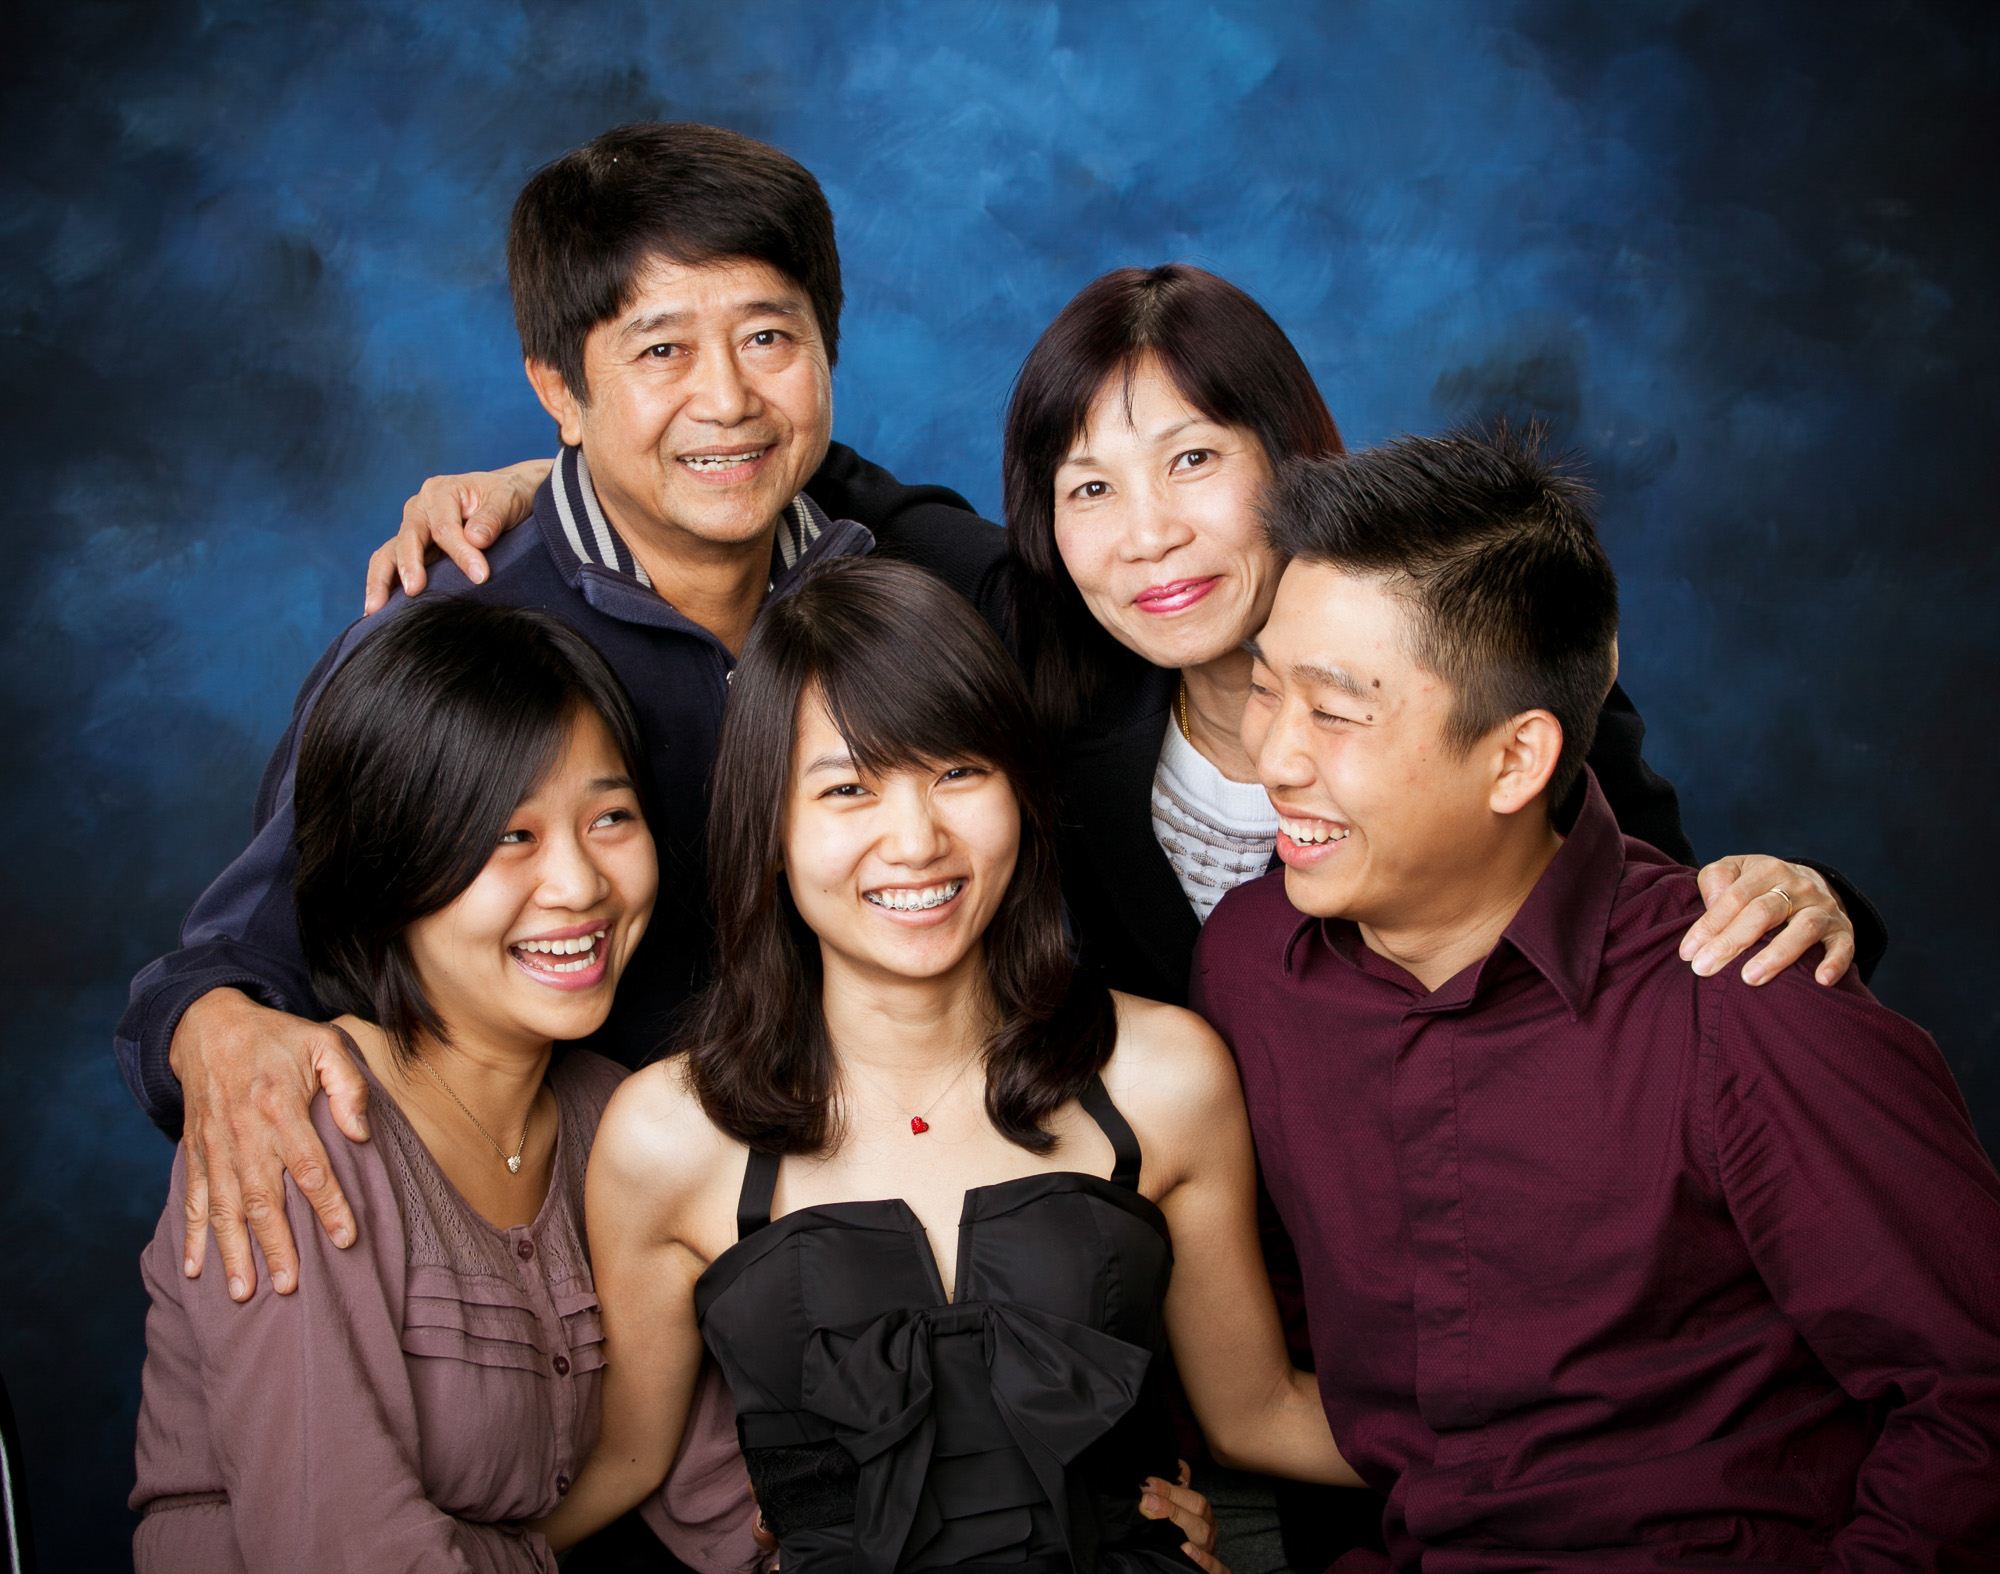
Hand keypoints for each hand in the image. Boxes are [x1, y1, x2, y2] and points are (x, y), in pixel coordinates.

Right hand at [171, 988, 371, 1299]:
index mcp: (279, 1108)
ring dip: (233, 1252)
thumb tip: (361, 1132)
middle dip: (276, 1245)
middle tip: (290, 1286)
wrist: (208, 1026)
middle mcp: (244, 1133)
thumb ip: (349, 1085)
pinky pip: (191, 1199)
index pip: (309, 1166)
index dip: (328, 1204)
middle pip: (262, 1198)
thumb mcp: (323, 1043)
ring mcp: (215, 1147)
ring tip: (244, 1293)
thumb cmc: (276, 1038)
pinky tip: (195, 1269)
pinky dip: (191, 1236)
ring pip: (224, 1208)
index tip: (346, 1238)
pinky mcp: (195, 1153)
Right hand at [361, 459, 552, 613]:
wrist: (506, 496)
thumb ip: (492, 518)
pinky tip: (377, 610)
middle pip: (407, 539)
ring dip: (381, 580)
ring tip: (375, 608)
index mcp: (440, 492)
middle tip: (414, 591)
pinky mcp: (413, 548)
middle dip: (410, 566)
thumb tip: (475, 539)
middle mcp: (419, 508)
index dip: (461, 553)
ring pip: (388, 553)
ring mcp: (413, 529)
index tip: (480, 576)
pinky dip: (383, 584)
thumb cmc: (506, 497)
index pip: (444, 528)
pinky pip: (390, 564)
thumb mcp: (507, 500)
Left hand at [1141, 1461, 1227, 1573]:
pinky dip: (1205, 1560)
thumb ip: (1175, 1490)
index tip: (1148, 1483)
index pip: (1190, 1495)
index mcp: (1201, 1514)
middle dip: (1170, 1500)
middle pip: (1197, 1509)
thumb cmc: (1183, 1538)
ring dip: (1180, 1521)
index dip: (1170, 1488)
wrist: (1190, 1567)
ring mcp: (1211, 1550)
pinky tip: (1187, 1551)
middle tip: (1146, 1498)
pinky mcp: (1213, 1572)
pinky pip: (1217, 1567)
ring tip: (1156, 1511)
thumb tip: (1171, 1467)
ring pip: (1204, 1534)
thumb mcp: (1178, 1512)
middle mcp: (1207, 1529)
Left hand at [1681, 855, 1854, 986]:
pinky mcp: (1843, 930)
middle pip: (1763, 912)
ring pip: (1804, 928)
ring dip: (1777, 954)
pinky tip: (1820, 981)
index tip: (1688, 952)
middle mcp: (1799, 887)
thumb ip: (1716, 879)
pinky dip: (1835, 962)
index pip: (1734, 897)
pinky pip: (1843, 946)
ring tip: (1750, 978)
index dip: (1710, 924)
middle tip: (1705, 968)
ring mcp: (1824, 908)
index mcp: (1768, 870)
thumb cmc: (1759, 885)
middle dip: (1732, 942)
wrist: (1810, 884)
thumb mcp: (1735, 871)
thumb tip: (1711, 903)